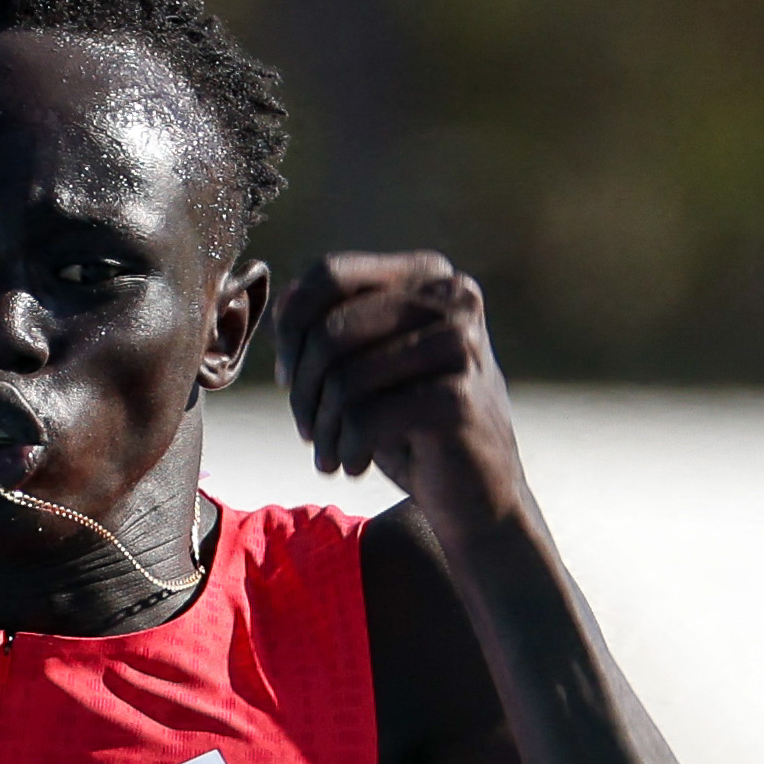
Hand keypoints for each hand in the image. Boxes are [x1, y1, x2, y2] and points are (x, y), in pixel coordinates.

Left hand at [272, 253, 521, 517]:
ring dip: (322, 429)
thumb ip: (330, 323)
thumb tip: (285, 300)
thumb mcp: (369, 363)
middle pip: (330, 331)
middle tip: (307, 430)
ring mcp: (460, 345)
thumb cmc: (413, 423)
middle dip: (301, 390)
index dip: (291, 328)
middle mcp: (451, 298)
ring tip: (328, 455)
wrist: (478, 489)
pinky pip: (365, 418)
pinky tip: (353, 465)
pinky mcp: (457, 398)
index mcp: (426, 275)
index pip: (331, 275)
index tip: (286, 377)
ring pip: (344, 378)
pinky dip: (345, 449)